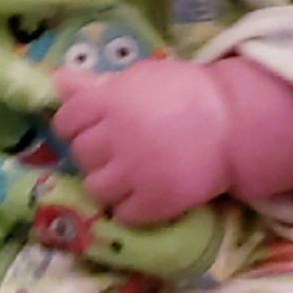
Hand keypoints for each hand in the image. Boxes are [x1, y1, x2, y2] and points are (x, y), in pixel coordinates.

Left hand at [53, 58, 233, 225]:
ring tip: (130, 176)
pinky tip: (145, 193)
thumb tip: (55, 81)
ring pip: (95, 187)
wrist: (236, 123)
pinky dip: (131, 207)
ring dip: (109, 182)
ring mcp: (135, 172)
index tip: (94, 127)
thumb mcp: (141, 78)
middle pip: (81, 154)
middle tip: (118, 150)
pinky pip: (122, 213)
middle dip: (95, 152)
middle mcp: (117, 137)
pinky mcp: (155, 201)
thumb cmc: (188, 94)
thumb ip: (96, 83)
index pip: (66, 120)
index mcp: (111, 102)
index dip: (76, 125)